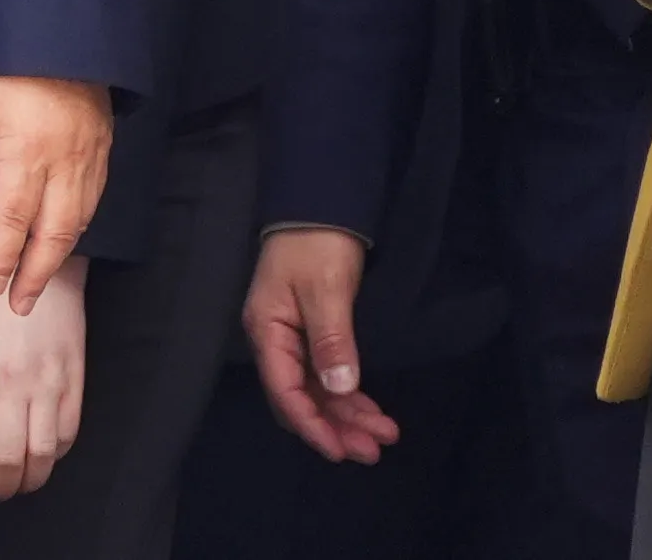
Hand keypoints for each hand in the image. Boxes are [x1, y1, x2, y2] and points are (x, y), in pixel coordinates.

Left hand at [0, 76, 110, 316]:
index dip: (3, 259)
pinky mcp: (103, 143)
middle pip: (54, 232)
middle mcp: (64, 161)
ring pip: (79, 219)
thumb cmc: (2, 64)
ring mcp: (89, 153)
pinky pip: (94, 196)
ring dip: (59, 255)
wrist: (56, 24)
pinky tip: (65, 235)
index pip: (13, 222)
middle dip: (36, 273)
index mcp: (26, 153)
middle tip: (20, 303)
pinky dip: (79, 224)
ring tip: (39, 279)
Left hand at [0, 252, 84, 498]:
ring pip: (41, 453)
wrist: (40, 270)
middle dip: (3, 486)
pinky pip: (68, 431)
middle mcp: (10, 386)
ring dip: (32, 478)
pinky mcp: (74, 380)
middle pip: (8, 458)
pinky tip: (48, 453)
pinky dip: (58, 452)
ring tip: (26, 483)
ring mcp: (46, 384)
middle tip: (0, 492)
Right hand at [244, 227, 397, 462]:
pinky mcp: (313, 332)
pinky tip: (371, 410)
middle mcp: (276, 341)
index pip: (285, 392)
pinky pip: (327, 375)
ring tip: (384, 435)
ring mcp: (294, 338)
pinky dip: (349, 395)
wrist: (323, 201)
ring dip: (347, 416)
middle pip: (301, 399)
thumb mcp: (326, 287)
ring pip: (318, 391)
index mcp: (268, 331)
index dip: (313, 426)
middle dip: (336, 427)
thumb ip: (331, 339)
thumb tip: (339, 389)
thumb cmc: (318, 241)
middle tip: (374, 450)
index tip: (341, 450)